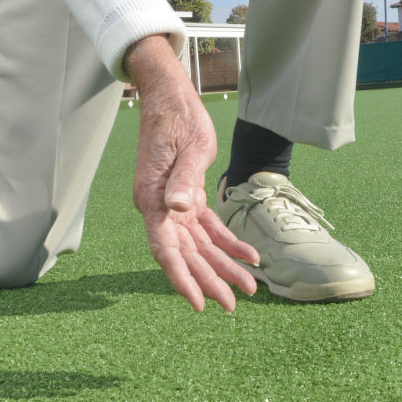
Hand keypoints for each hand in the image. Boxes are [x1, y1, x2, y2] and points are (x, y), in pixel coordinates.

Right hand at [126, 35, 258, 312]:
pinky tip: (249, 256)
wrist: (171, 96)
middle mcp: (159, 207)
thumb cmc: (178, 118)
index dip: (182, 279)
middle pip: (186, 254)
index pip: (166, 250)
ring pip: (198, 245)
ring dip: (222, 265)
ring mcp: (171, 204)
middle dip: (210, 280)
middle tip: (234, 305)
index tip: (198, 304)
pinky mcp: (185, 196)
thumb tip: (177, 209)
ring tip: (249, 287)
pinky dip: (227, 241)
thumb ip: (184, 180)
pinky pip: (207, 226)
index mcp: (152, 199)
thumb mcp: (189, 147)